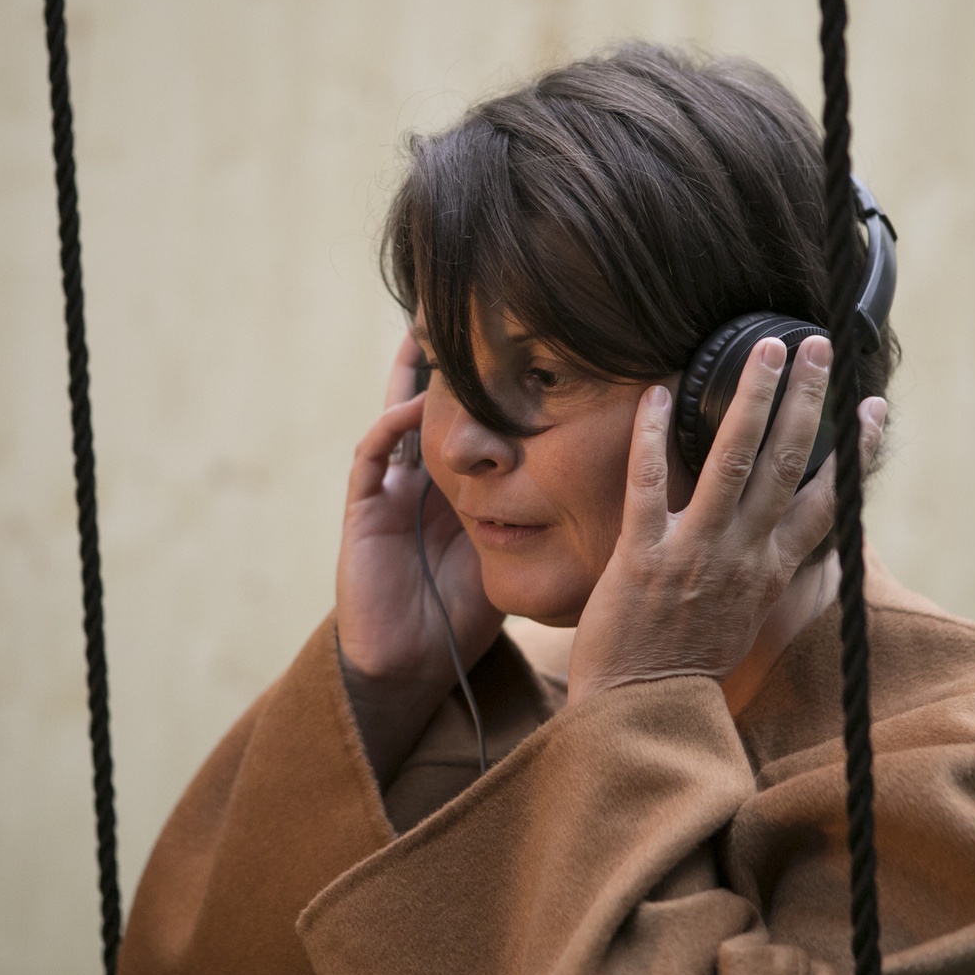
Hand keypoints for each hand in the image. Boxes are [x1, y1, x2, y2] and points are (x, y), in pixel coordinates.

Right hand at [335, 333, 504, 776]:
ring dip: (411, 380)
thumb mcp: (514, 553)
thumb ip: (546, 519)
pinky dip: (389, 429)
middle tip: (457, 310)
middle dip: (444, 362)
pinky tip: (412, 408)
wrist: (413, 663)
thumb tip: (610, 489)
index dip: (489, 383)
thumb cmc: (464, 613)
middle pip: (432, 404)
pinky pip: (372, 456)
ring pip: (396, 417)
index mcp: (457, 485)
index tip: (519, 342)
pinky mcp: (364, 510)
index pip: (473, 419)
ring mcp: (390, 489)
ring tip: (425, 335)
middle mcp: (422, 479)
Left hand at [567, 336, 884, 703]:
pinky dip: (653, 436)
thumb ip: (764, 568)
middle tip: (816, 346)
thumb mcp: (746, 617)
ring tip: (764, 349)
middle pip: (786, 464)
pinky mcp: (643, 557)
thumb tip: (781, 528)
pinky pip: (649, 484)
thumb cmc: (689, 664)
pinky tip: (658, 395)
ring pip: (733, 462)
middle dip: (805, 399)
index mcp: (772, 572)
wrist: (643, 712)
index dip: (853, 451)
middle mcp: (744, 557)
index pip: (827, 501)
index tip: (873, 406)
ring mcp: (695, 554)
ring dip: (751, 400)